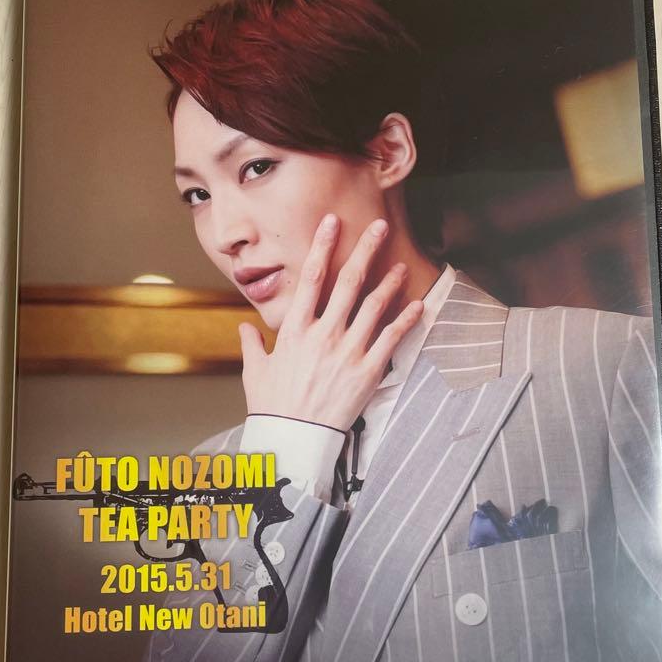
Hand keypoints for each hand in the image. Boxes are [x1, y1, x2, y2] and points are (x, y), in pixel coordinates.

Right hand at [237, 214, 424, 432]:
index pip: (311, 277)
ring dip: (389, 281)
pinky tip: (418, 304)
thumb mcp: (255, 373)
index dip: (323, 246)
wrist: (294, 439)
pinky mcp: (368, 371)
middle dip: (365, 250)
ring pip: (374, 306)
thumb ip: (251, 346)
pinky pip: (391, 339)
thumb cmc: (272, 406)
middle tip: (379, 226)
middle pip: (348, 281)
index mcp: (295, 329)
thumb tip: (244, 329)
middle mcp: (323, 334)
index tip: (332, 223)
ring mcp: (348, 351)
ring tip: (400, 263)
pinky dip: (406, 320)